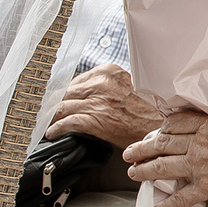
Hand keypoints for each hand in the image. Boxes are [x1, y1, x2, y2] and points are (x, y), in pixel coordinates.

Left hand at [46, 64, 167, 149]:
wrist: (161, 125)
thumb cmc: (147, 109)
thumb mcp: (127, 87)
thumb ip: (107, 85)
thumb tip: (88, 92)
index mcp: (108, 73)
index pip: (75, 81)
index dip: (64, 93)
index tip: (57, 99)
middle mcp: (100, 84)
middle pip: (65, 93)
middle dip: (54, 104)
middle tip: (46, 112)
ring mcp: (97, 102)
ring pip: (62, 107)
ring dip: (51, 117)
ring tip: (46, 123)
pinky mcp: (95, 120)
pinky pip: (67, 123)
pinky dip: (57, 128)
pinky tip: (53, 133)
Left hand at [124, 110, 207, 206]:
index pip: (176, 123)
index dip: (161, 129)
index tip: (154, 134)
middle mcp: (200, 142)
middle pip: (162, 143)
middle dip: (142, 148)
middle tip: (130, 152)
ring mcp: (200, 165)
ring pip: (162, 167)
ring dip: (144, 171)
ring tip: (133, 173)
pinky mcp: (205, 187)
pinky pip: (179, 198)